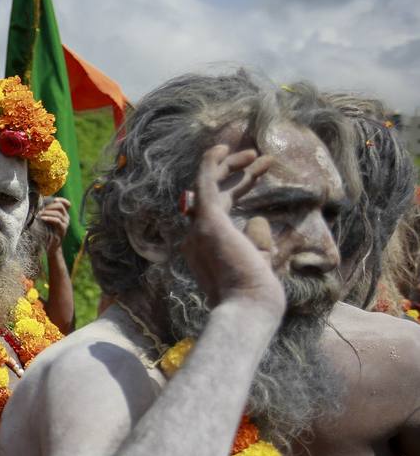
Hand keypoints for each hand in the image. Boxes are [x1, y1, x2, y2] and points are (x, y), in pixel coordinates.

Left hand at [38, 198, 70, 252]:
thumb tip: (39, 202)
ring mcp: (65, 224)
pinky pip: (57, 221)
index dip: (60, 200)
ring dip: (47, 212)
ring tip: (39, 214)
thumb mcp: (46, 220)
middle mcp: (66, 218)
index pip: (66, 203)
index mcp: (63, 214)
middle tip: (40, 209)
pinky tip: (42, 218)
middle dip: (49, 206)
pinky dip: (49, 218)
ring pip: (58, 213)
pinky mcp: (62, 230)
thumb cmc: (47, 232)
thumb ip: (46, 212)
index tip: (51, 199)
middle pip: (60, 206)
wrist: (50, 247)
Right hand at [180, 145, 283, 316]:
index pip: (217, 210)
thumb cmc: (256, 295)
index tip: (257, 175)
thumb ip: (257, 244)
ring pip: (207, 186)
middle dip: (233, 174)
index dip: (237, 188)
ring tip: (254, 153)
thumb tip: (257, 221)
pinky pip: (205, 184)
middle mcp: (196, 236)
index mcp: (205, 249)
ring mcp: (199, 228)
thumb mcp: (259, 265)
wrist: (246, 308)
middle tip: (256, 159)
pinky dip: (212, 164)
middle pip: (209, 195)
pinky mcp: (208, 221)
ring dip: (228, 166)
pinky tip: (222, 147)